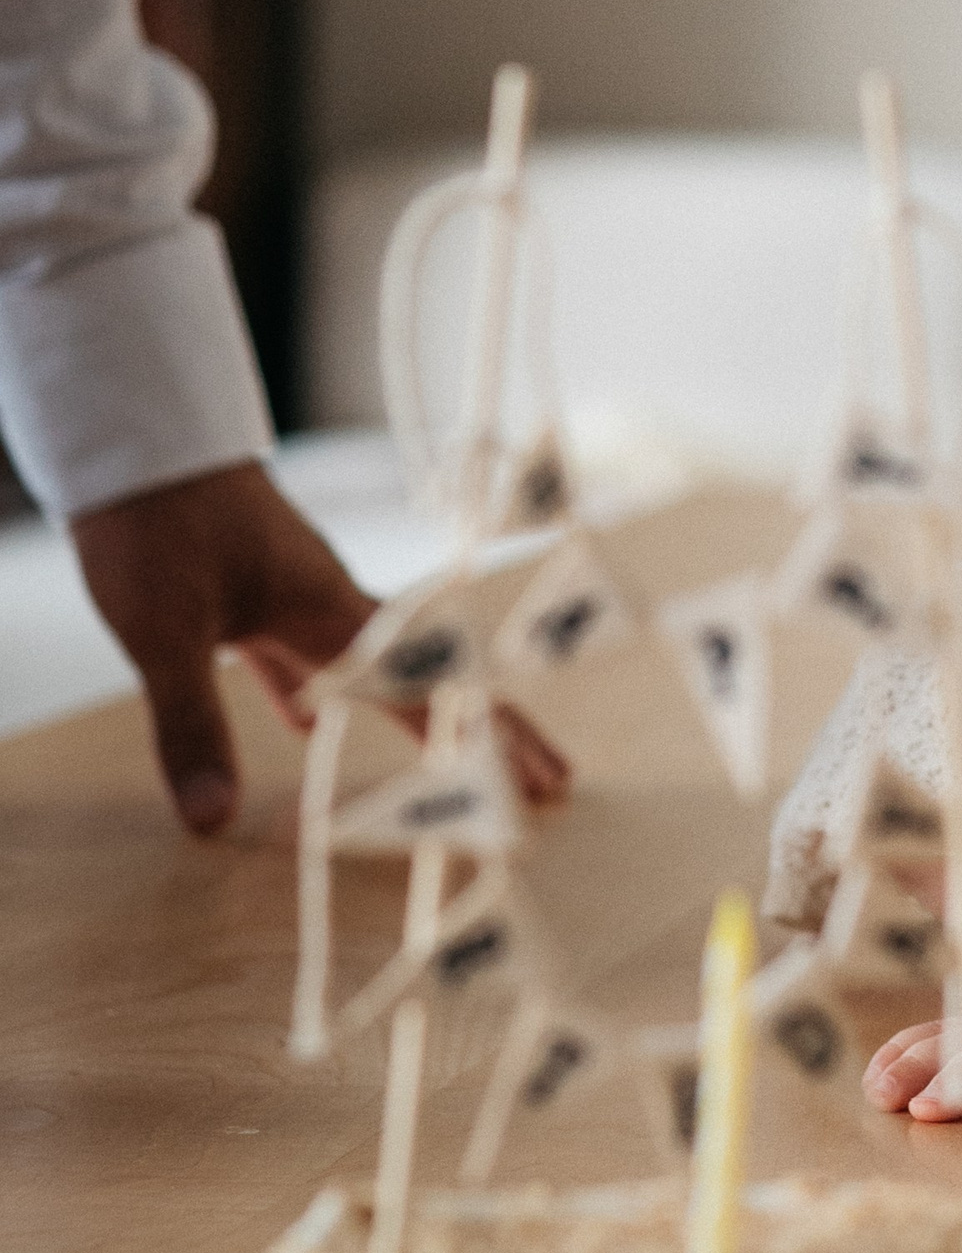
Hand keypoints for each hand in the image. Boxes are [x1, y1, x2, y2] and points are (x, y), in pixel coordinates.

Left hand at [69, 460, 567, 836]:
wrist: (131, 428)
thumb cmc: (157, 519)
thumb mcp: (165, 630)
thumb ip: (193, 725)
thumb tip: (213, 824)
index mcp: (331, 614)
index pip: (429, 690)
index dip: (486, 740)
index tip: (539, 783)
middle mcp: (328, 604)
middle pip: (425, 680)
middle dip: (478, 732)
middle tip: (537, 777)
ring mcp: (291, 591)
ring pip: (369, 668)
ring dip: (406, 713)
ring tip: (437, 757)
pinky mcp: (247, 584)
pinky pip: (300, 653)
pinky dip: (313, 693)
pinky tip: (299, 723)